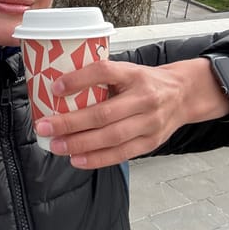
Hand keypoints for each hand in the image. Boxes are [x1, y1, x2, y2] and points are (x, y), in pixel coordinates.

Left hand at [35, 57, 228, 168]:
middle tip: (45, 127)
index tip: (55, 87)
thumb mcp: (126, 70)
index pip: (105, 72)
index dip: (79, 80)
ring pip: (111, 137)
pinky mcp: (151, 142)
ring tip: (57, 146)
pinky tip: (77, 159)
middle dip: (70, 122)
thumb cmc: (145, 82)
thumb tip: (59, 88)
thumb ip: (100, 78)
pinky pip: (121, 153)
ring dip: (80, 144)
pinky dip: (97, 158)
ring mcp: (149, 123)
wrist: (183, 94)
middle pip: (103, 113)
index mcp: (134, 74)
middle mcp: (144, 98)